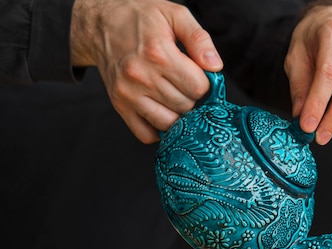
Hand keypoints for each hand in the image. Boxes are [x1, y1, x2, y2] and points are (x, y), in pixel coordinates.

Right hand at [70, 0, 223, 143]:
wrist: (101, 22)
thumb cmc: (140, 17)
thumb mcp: (175, 14)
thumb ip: (199, 39)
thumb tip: (215, 66)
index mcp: (158, 53)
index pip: (198, 88)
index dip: (204, 83)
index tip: (197, 75)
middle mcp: (141, 76)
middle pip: (185, 106)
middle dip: (191, 97)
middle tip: (184, 83)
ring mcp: (128, 93)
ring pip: (169, 123)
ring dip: (177, 114)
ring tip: (173, 95)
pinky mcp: (119, 105)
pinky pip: (145, 134)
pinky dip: (157, 129)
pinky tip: (161, 111)